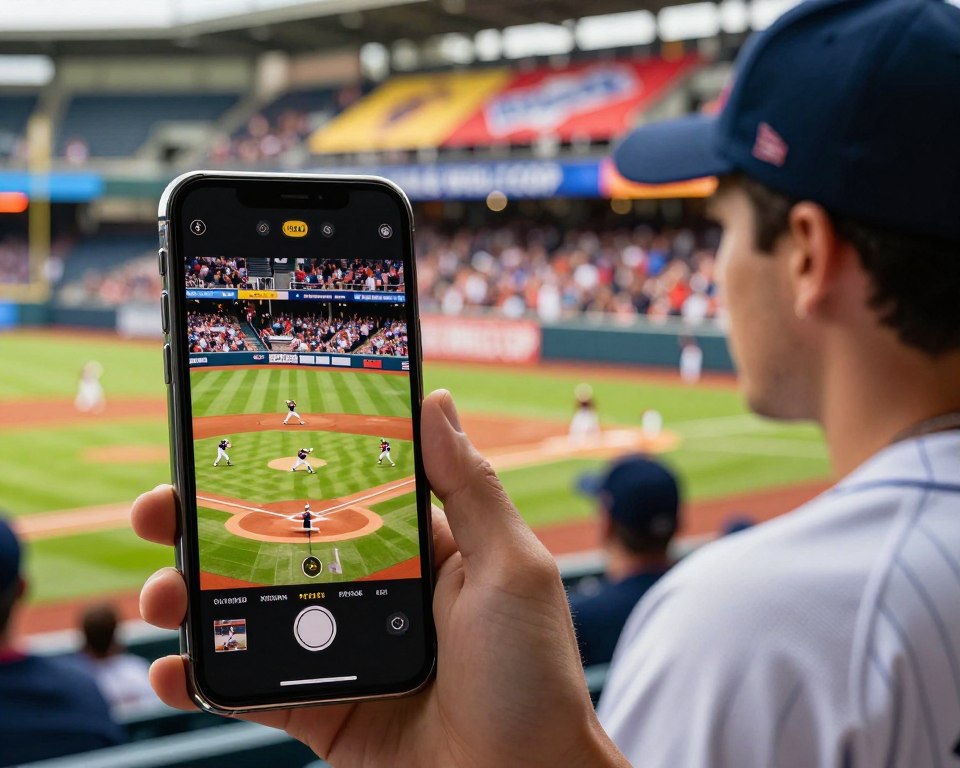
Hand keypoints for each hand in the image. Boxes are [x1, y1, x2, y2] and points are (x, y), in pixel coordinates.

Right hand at [134, 390, 626, 767]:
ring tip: (160, 593)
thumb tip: (435, 402)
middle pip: (272, 544)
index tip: (225, 442)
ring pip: (244, 610)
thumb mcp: (510, 566)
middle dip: (207, 524)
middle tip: (160, 508)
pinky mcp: (316, 709)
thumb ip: (469, 487)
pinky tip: (173, 666)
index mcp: (412, 548)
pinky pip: (246, 686)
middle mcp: (366, 590)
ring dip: (188, 595)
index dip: (278, 467)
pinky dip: (200, 676)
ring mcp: (336, 650)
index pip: (333, 492)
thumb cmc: (531, 672)